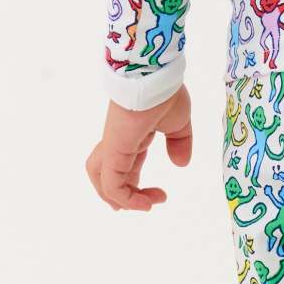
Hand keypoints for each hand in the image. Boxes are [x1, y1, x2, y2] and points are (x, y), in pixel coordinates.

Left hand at [85, 86, 192, 211]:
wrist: (155, 76)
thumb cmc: (165, 92)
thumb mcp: (179, 122)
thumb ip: (180, 143)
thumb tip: (181, 163)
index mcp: (132, 135)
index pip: (126, 166)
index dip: (136, 185)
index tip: (160, 195)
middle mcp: (119, 142)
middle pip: (108, 175)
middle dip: (122, 196)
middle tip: (144, 206)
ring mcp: (113, 147)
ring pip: (102, 180)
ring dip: (120, 199)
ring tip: (143, 207)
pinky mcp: (114, 151)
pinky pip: (113, 183)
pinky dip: (126, 198)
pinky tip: (144, 204)